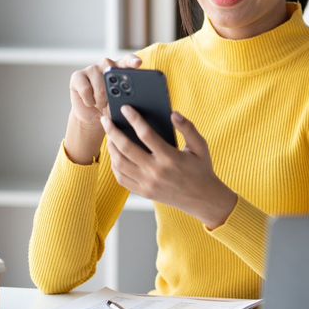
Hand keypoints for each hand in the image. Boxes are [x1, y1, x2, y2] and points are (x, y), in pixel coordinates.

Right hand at [69, 53, 142, 130]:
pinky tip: (90, 101)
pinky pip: (86, 90)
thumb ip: (126, 96)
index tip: (137, 63)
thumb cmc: (111, 107)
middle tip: (110, 101)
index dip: (132, 61)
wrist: (93, 116)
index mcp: (121, 68)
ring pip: (100, 89)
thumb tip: (126, 96)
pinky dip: (89, 101)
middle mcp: (107, 64)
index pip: (128, 60)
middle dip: (113, 96)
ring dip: (101, 102)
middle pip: (113, 77)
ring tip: (100, 103)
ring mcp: (92, 68)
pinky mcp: (77, 75)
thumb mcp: (122, 103)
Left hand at [100, 107, 237, 229]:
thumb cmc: (202, 169)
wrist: (203, 199)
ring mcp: (148, 183)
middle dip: (113, 131)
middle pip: (126, 148)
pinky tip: (115, 154)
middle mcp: (156, 171)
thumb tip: (173, 113)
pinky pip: (121, 178)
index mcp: (170, 157)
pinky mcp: (144, 192)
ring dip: (111, 147)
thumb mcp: (200, 146)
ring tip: (109, 135)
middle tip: (106, 119)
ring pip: (119, 163)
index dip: (134, 118)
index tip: (125, 108)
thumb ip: (188, 128)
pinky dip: (114, 165)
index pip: (146, 133)